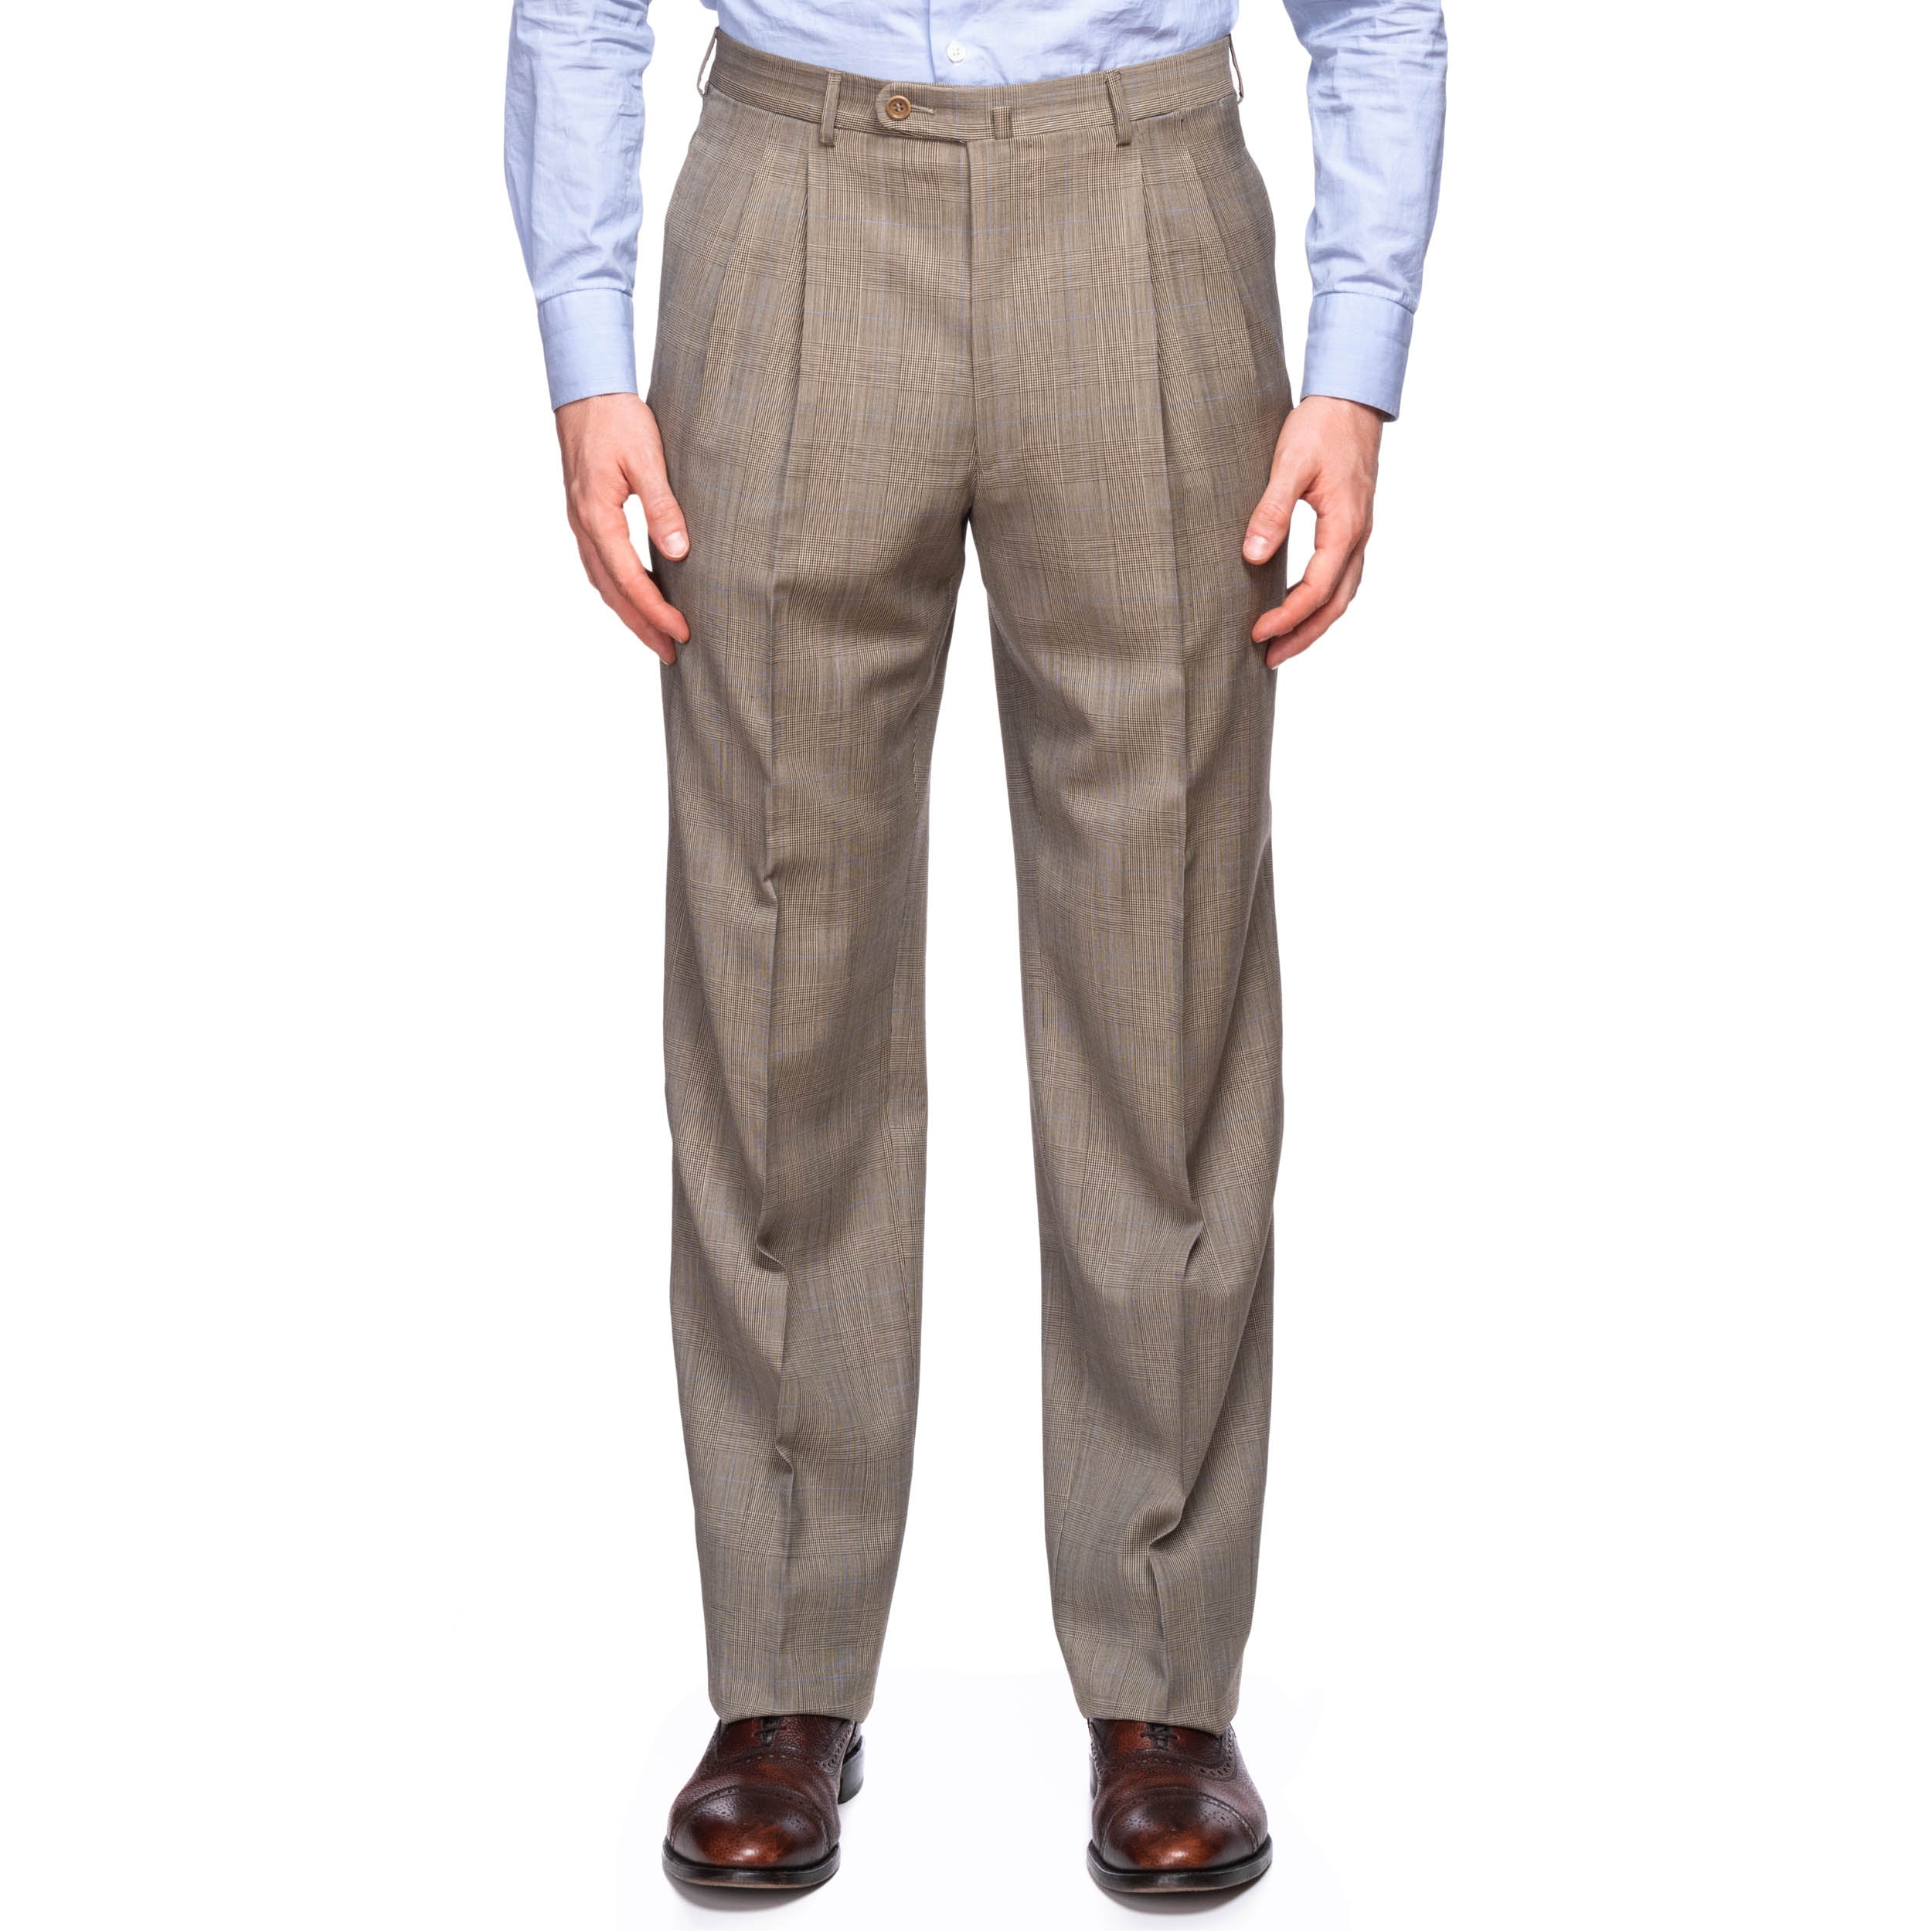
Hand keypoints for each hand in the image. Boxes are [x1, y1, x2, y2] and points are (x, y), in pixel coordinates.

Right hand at [555, 393, 691, 663]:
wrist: (586, 390)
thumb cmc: (617, 419)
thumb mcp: (647, 459)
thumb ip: (662, 507)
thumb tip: (678, 552)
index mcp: (597, 516)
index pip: (629, 579)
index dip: (655, 611)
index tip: (683, 632)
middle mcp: (584, 526)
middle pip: (612, 592)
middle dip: (642, 626)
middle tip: (671, 653)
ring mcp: (581, 522)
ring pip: (603, 582)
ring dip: (629, 612)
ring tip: (656, 636)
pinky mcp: (586, 515)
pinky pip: (600, 565)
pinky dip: (619, 589)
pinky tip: (637, 596)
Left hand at [1243, 395, 1382, 666]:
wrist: (1352, 397)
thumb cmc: (1321, 425)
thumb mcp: (1289, 463)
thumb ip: (1272, 510)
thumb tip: (1254, 556)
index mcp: (1345, 526)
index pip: (1317, 589)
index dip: (1287, 617)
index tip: (1256, 633)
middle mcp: (1358, 535)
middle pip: (1335, 604)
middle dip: (1303, 635)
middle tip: (1269, 659)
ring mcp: (1359, 532)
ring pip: (1343, 593)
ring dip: (1315, 623)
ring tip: (1282, 644)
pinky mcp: (1352, 525)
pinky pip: (1342, 576)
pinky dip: (1322, 600)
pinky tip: (1299, 605)